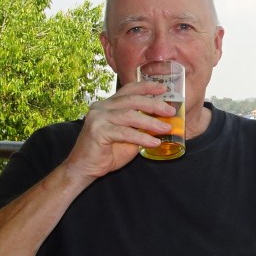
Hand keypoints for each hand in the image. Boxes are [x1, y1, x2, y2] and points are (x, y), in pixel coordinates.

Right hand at [62, 80, 176, 182]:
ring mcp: (98, 118)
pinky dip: (141, 137)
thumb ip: (140, 126)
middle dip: (154, 104)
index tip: (164, 88)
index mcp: (108, 104)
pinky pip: (124, 132)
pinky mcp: (97, 131)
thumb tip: (163, 121)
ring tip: (166, 128)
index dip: (146, 87)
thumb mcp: (128, 136)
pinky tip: (154, 142)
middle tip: (170, 111)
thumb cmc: (107, 152)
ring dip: (151, 122)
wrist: (85, 168)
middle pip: (132, 100)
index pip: (128, 89)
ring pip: (130, 115)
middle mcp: (101, 107)